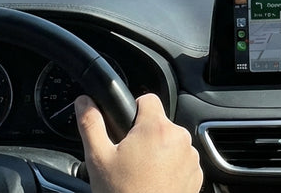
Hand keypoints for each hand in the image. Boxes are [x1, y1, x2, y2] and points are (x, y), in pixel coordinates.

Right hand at [76, 94, 202, 192]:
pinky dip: (170, 167)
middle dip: (144, 135)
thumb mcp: (98, 158)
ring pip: (171, 142)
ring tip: (141, 172)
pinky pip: (181, 160)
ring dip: (159, 151)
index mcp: (156, 128)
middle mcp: (179, 138)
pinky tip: (155, 181)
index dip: (134, 110)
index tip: (125, 129)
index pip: (148, 99)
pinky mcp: (196, 175)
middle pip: (159, 123)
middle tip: (128, 157)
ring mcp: (191, 158)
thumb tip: (84, 101)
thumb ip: (91, 124)